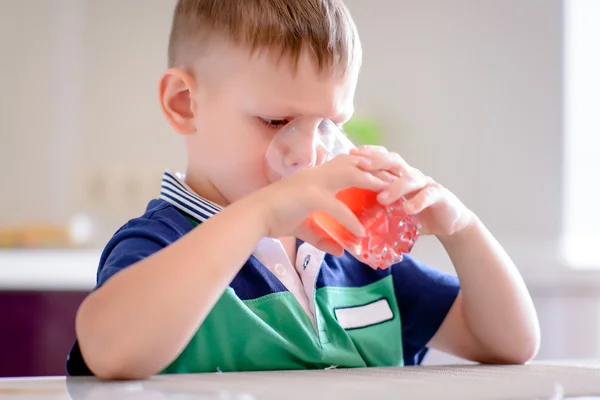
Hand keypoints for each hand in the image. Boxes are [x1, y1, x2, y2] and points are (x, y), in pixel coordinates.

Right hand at [251, 153, 403, 255]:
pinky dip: (349, 220)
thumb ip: (323, 237)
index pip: (348, 163)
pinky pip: (336, 207)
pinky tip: (360, 233)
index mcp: (317, 176)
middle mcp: (317, 174)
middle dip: (377, 167)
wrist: (254, 216)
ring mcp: (313, 183)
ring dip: (371, 183)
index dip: (367, 165)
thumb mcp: (304, 227)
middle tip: (397, 175)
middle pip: (354, 163)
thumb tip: (339, 251)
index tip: (386, 171)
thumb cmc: (275, 217)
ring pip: (350, 176)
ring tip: (389, 194)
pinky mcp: (309, 197)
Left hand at [350, 145, 474, 237]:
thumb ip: (378, 208)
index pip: (383, 158)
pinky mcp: (440, 195)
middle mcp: (412, 175)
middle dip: (377, 161)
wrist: (449, 223)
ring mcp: (426, 183)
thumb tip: (350, 216)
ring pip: (410, 179)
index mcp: (400, 175)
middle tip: (361, 165)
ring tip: (382, 198)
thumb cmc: (418, 214)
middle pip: (395, 162)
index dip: (369, 154)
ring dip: (395, 187)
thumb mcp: (395, 210)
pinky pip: (428, 195)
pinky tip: (407, 209)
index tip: (351, 155)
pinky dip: (417, 202)